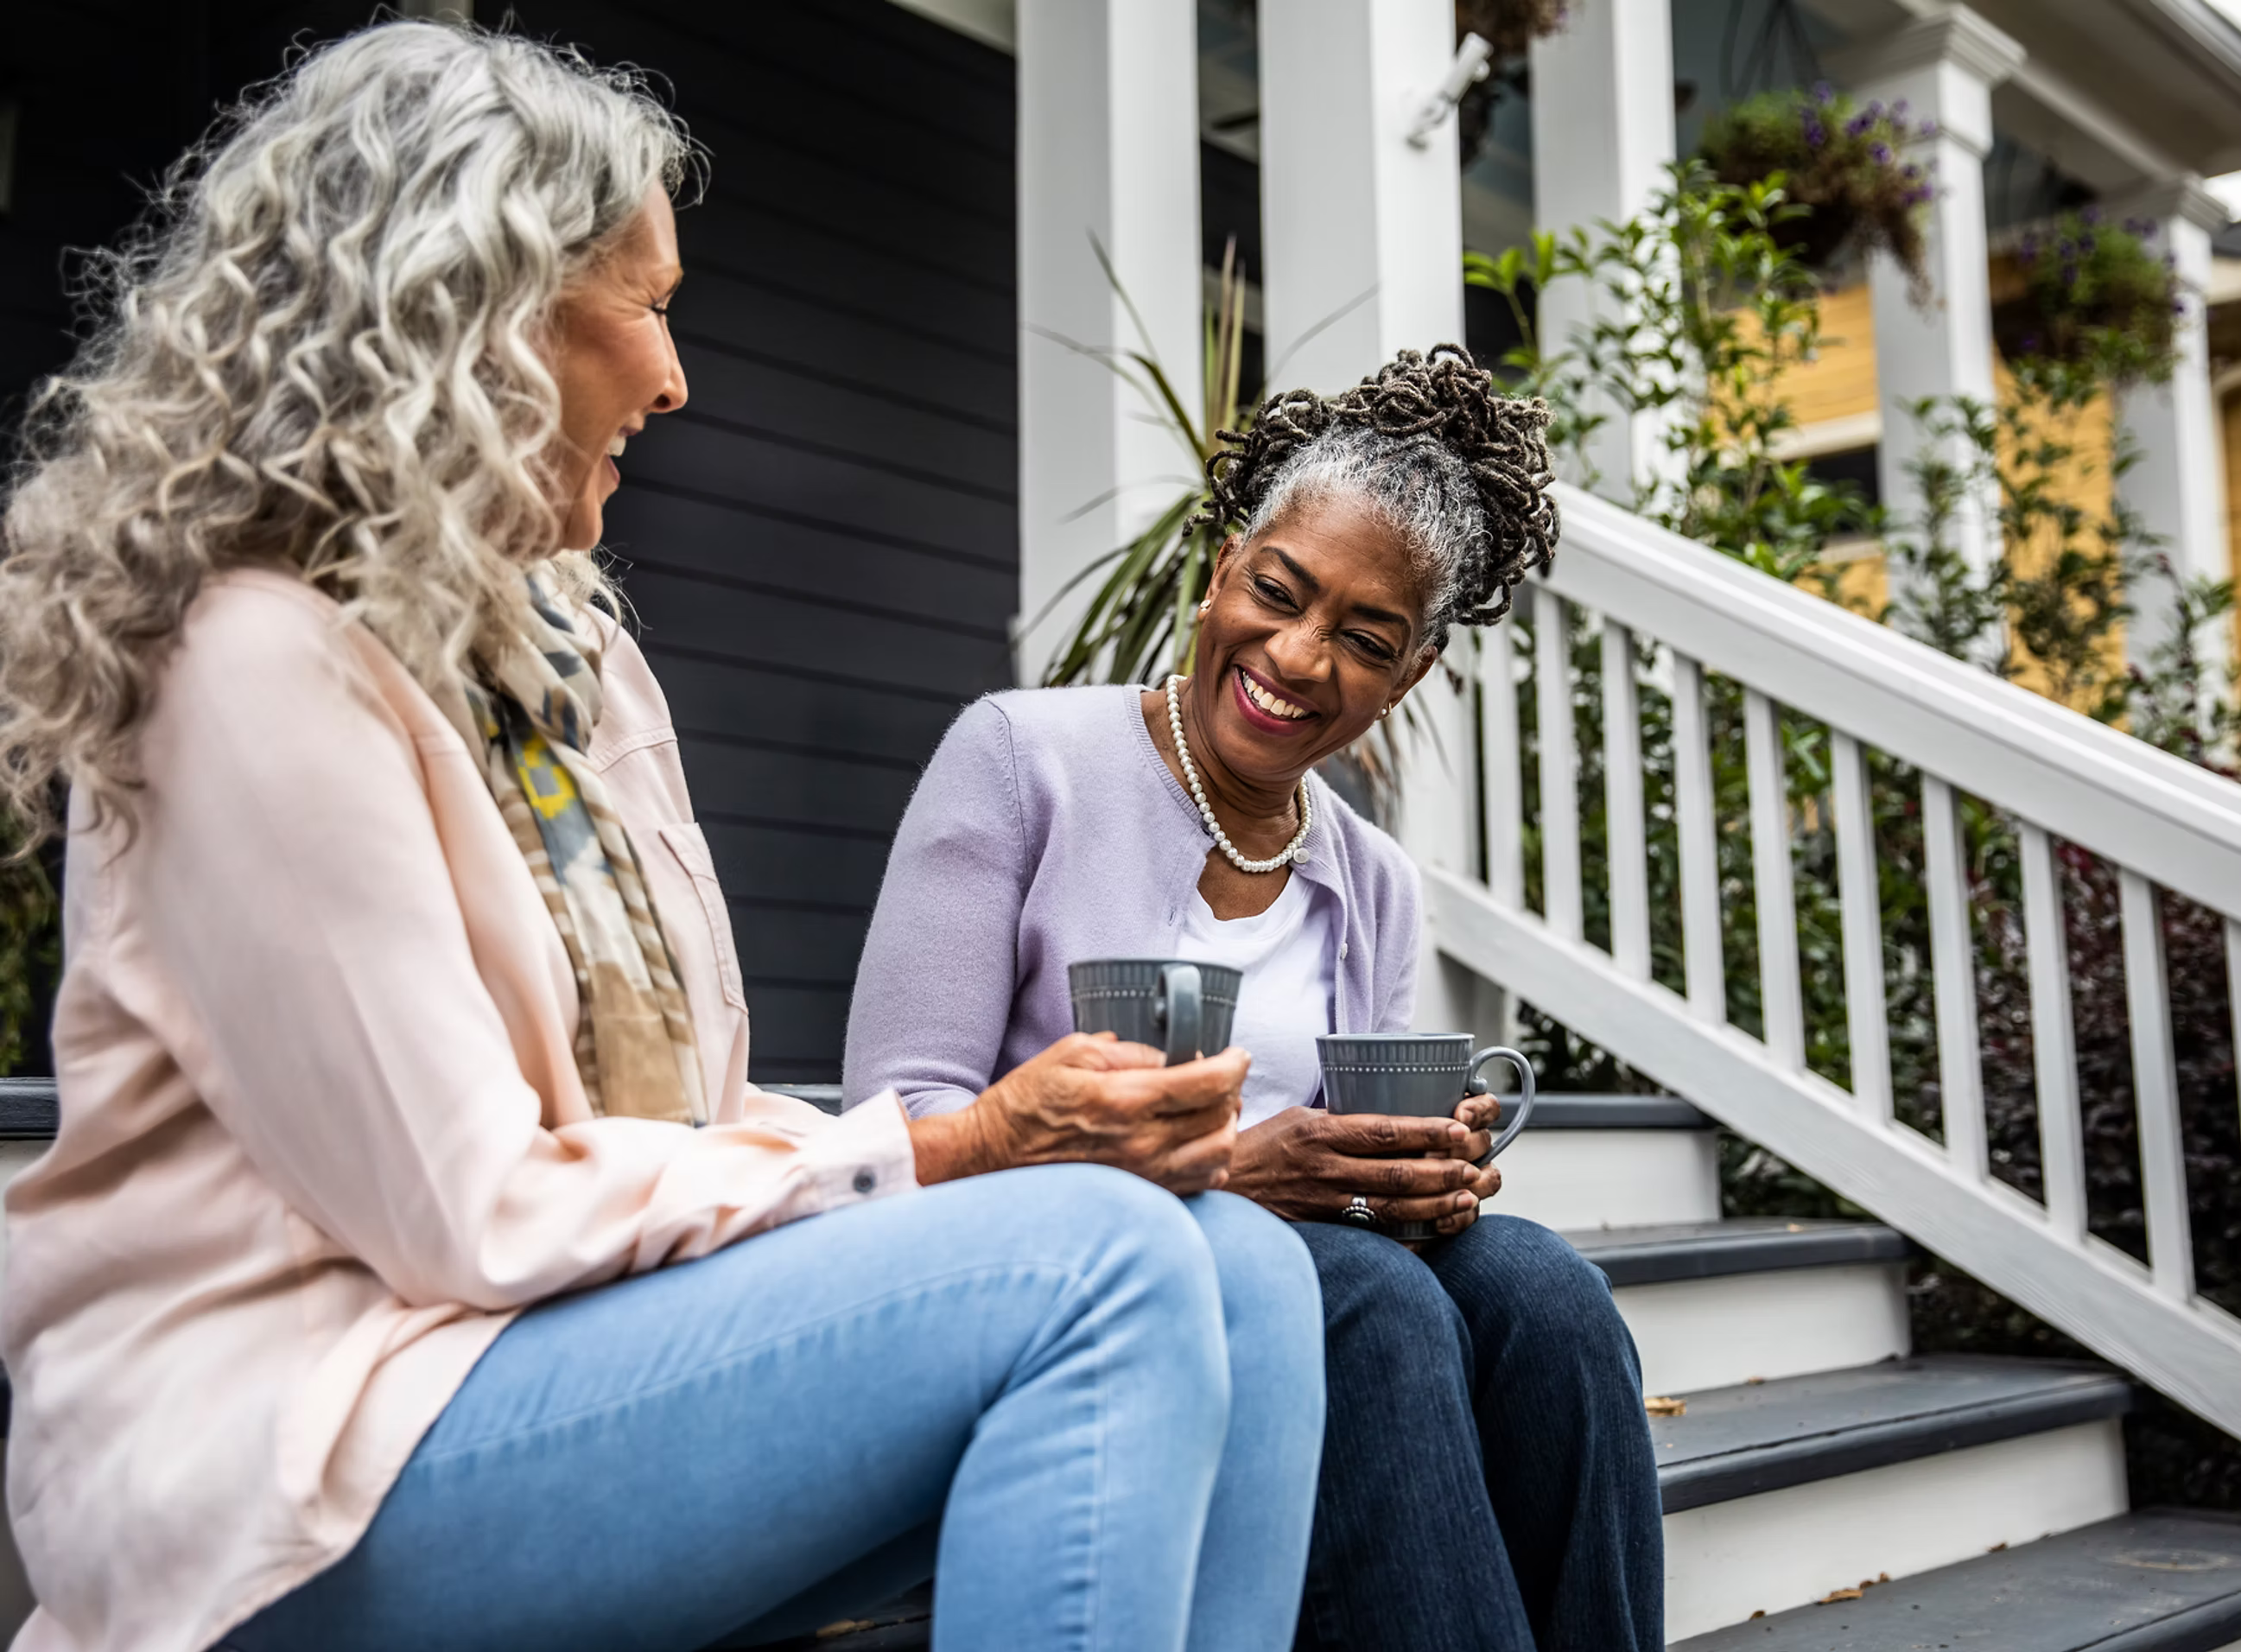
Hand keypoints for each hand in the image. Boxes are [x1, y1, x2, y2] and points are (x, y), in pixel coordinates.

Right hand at [910, 1033, 1245, 1195]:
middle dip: (1230, 1091)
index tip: (1236, 1054)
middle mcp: (1142, 1143)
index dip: (1234, 1063)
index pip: (1208, 1082)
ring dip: (1225, 1126)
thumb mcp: (1071, 1054)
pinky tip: (1194, 1142)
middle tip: (1221, 1078)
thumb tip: (1172, 1056)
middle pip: (1221, 1117)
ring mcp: (1144, 1177)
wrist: (993, 1159)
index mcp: (1125, 1100)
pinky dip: (1210, 1159)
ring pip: (1219, 1153)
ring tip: (1211, 1110)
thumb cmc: (1027, 1104)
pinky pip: (1201, 1182)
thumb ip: (1129, 1051)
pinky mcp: (1143, 1196)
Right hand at [1223, 1106, 1501, 1238]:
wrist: (1223, 1190)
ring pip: (1392, 1207)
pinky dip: (1411, 1234)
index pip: (1384, 1130)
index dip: (1426, 1131)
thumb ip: (1341, 1118)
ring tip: (1468, 1196)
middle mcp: (1326, 1169)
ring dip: (1436, 1203)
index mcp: (1321, 1132)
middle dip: (1443, 1171)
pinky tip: (1437, 1228)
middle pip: (1397, 1173)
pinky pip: (1376, 1234)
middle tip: (1476, 1167)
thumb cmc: (1262, 1149)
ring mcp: (1325, 1203)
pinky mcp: (1326, 1229)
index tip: (1458, 1129)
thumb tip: (1390, 1113)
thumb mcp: (1298, 1118)